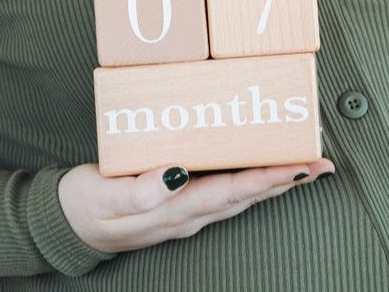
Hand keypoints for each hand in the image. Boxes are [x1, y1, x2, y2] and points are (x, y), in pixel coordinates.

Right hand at [58, 159, 334, 253]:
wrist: (67, 225)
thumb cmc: (87, 207)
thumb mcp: (105, 197)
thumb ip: (138, 192)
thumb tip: (175, 176)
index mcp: (177, 209)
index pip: (234, 190)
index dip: (270, 178)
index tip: (302, 167)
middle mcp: (189, 213)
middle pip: (247, 195)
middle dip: (285, 179)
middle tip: (321, 163)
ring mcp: (185, 211)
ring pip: (239, 194)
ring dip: (272, 180)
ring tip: (301, 164)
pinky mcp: (177, 202)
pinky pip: (222, 189)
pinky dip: (246, 178)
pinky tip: (254, 165)